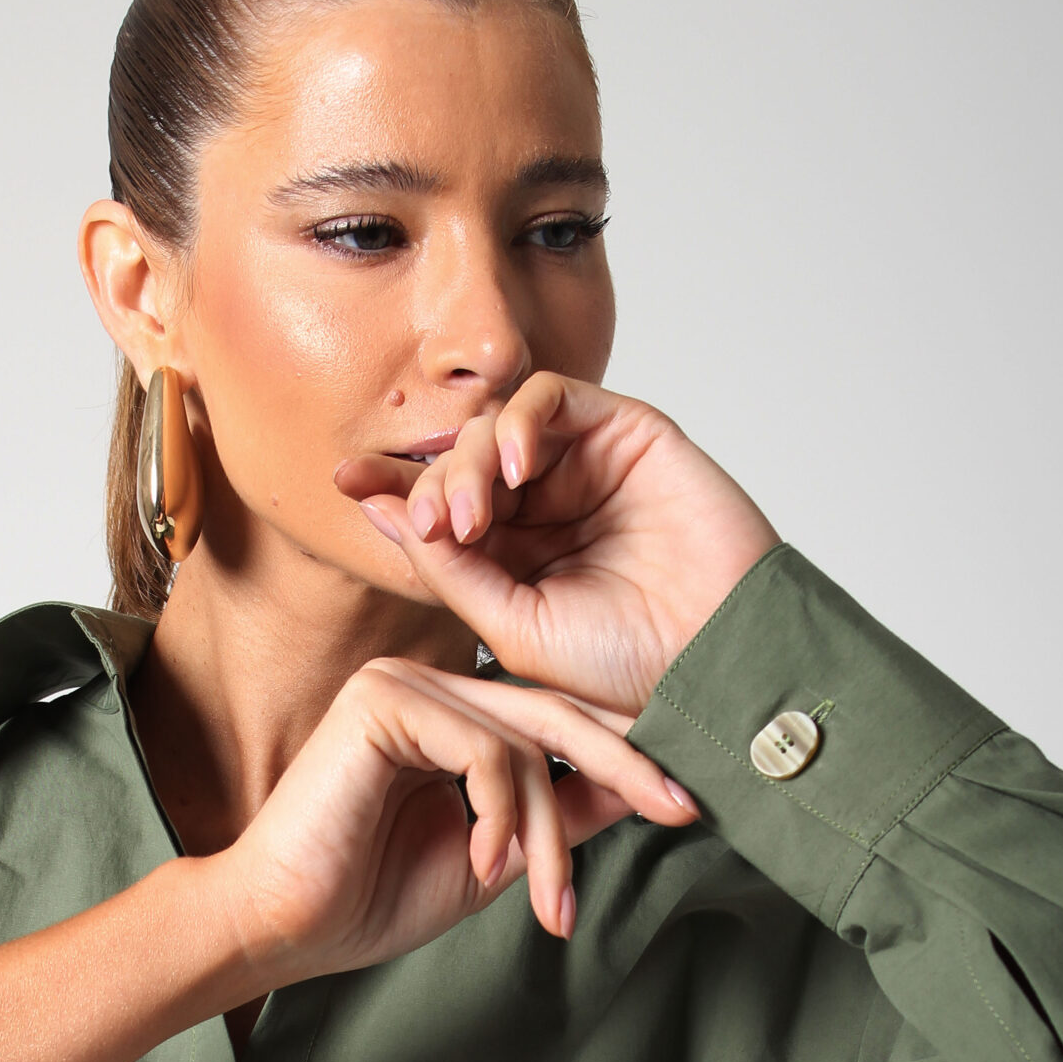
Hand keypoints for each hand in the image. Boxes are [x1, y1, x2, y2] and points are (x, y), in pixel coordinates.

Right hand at [211, 656, 697, 979]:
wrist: (285, 927)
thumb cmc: (370, 900)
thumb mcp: (495, 859)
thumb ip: (557, 818)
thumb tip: (640, 790)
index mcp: (450, 718)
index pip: (555, 725)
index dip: (623, 761)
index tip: (684, 805)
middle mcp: (429, 686)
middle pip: (555, 717)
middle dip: (625, 770)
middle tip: (681, 810)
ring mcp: (404, 684)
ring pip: (526, 742)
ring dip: (549, 833)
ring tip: (545, 903)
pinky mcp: (383, 699)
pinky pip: (484, 748)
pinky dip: (501, 814)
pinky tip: (484, 866)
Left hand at [334, 374, 779, 716]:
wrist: (717, 659)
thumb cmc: (628, 665)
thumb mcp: (513, 627)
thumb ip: (451, 570)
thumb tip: (383, 512)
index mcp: (512, 556)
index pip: (438, 505)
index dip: (390, 486)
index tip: (345, 481)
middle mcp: (543, 506)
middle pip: (459, 459)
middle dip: (434, 484)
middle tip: (439, 526)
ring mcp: (582, 465)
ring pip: (497, 424)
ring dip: (470, 459)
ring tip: (475, 512)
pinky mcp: (624, 431)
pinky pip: (552, 395)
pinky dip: (521, 421)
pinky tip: (515, 468)